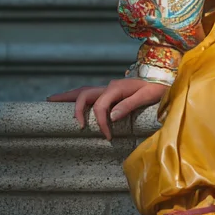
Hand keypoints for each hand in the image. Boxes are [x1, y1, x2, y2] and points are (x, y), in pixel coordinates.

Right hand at [47, 77, 167, 139]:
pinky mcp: (110, 91)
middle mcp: (109, 86)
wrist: (163, 77)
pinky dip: (77, 97)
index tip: (107, 136)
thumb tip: (111, 117)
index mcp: (116, 88)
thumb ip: (128, 105)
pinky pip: (89, 93)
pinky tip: (70, 101)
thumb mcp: (146, 96)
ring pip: (83, 91)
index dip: (101, 122)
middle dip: (75, 108)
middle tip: (75, 125)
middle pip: (84, 94)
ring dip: (68, 97)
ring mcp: (108, 88)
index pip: (100, 107)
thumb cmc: (157, 88)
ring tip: (51, 101)